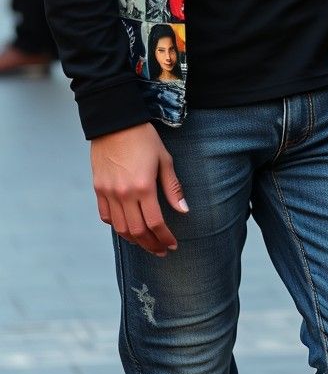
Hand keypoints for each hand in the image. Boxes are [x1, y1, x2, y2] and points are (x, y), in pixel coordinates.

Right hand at [91, 122, 188, 256]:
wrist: (116, 123)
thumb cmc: (144, 138)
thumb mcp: (164, 159)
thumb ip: (173, 188)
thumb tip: (184, 210)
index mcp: (143, 187)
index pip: (155, 223)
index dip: (165, 237)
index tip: (172, 245)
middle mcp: (124, 194)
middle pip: (137, 231)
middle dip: (151, 245)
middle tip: (161, 250)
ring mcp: (109, 193)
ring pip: (120, 228)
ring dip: (134, 240)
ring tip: (146, 243)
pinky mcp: (98, 189)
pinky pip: (106, 216)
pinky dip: (116, 227)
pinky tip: (127, 228)